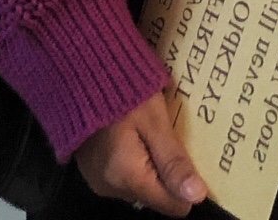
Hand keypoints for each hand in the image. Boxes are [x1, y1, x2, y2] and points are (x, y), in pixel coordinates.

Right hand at [73, 93, 207, 213]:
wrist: (79, 73)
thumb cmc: (122, 91)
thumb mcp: (155, 121)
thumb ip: (174, 161)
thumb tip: (198, 197)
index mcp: (127, 179)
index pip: (173, 206)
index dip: (186, 185)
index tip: (190, 156)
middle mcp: (110, 188)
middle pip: (156, 196)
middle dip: (166, 171)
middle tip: (168, 136)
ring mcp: (98, 180)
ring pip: (140, 186)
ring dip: (149, 164)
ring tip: (151, 132)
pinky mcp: (91, 170)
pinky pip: (123, 177)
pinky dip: (132, 160)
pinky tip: (133, 134)